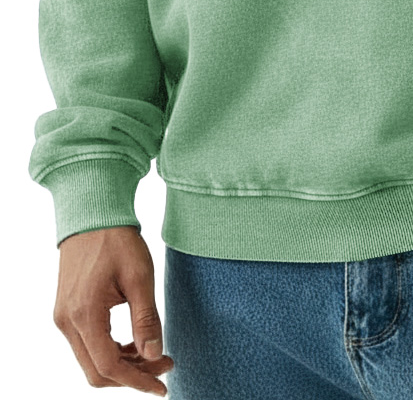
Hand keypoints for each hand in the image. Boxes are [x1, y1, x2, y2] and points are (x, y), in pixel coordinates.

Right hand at [53, 225, 173, 394]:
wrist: (92, 213)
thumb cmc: (117, 239)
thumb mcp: (140, 276)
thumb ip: (146, 319)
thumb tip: (154, 356)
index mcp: (84, 314)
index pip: (108, 366)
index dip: (137, 381)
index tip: (162, 386)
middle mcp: (67, 322)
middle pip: (97, 371)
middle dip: (132, 375)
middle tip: (164, 365)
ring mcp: (63, 318)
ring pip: (91, 361)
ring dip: (122, 364)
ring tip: (154, 353)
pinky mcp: (66, 312)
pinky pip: (87, 345)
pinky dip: (110, 351)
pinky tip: (133, 343)